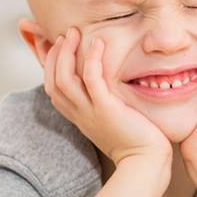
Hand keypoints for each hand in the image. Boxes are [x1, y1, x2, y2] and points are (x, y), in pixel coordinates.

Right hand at [43, 26, 171, 165]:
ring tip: (73, 33)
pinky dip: (92, 59)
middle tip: (65, 34)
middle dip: (55, 54)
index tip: (59, 46)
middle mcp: (78, 114)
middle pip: (52, 81)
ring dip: (66, 52)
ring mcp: (90, 112)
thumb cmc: (134, 141)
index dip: (51, 65)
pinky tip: (98, 43)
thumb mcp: (109, 120)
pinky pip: (92, 80)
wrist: (145, 162)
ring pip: (64, 79)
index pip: (51, 87)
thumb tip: (103, 87)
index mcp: (77, 116)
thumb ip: (101, 104)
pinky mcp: (106, 109)